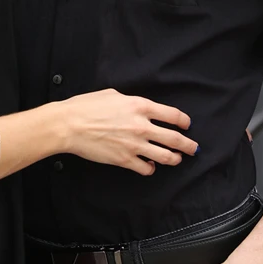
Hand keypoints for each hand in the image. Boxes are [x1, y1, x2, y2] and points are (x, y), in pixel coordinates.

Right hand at [55, 89, 197, 175]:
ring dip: (174, 159)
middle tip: (193, 148)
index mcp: (140, 106)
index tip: (186, 125)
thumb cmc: (86, 106)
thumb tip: (139, 108)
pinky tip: (149, 166)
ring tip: (176, 159)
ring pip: (166, 157)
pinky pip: (146, 169)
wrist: (69, 125)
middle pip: (175, 139)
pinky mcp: (124, 160)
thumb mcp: (113, 94)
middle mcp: (142, 126)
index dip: (184, 121)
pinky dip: (150, 169)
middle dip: (188, 145)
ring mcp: (134, 145)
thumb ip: (131, 102)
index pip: (173, 115)